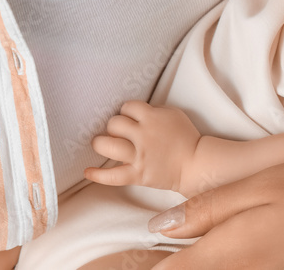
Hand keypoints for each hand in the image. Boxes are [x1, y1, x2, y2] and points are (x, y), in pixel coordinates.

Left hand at [85, 100, 200, 193]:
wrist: (195, 163)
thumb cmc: (186, 137)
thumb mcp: (173, 114)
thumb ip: (153, 110)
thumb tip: (134, 113)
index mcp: (152, 117)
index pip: (127, 107)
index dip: (126, 112)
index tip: (129, 118)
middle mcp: (143, 135)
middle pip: (114, 124)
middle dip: (114, 127)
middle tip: (118, 133)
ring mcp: (139, 155)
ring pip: (108, 146)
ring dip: (101, 143)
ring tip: (102, 144)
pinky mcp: (137, 174)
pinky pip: (113, 176)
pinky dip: (98, 174)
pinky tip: (87, 171)